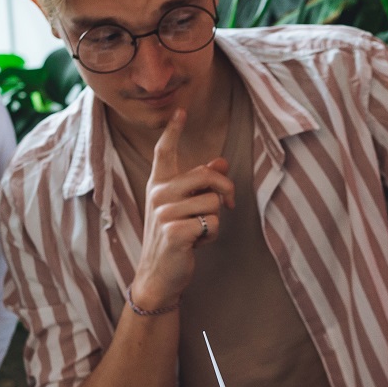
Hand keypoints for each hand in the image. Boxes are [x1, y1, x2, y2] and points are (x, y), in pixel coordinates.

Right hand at [128, 108, 233, 310]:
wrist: (158, 275)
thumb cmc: (175, 238)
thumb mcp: (185, 209)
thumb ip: (200, 185)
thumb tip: (221, 162)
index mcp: (159, 185)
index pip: (164, 152)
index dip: (173, 130)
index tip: (181, 111)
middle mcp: (158, 194)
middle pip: (207, 175)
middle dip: (226, 190)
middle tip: (228, 204)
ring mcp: (164, 212)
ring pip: (213, 202)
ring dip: (215, 221)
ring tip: (198, 232)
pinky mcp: (174, 231)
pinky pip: (211, 223)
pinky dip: (211, 235)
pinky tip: (196, 244)